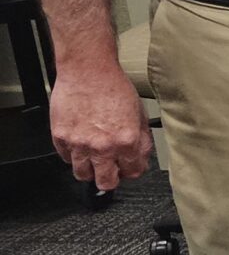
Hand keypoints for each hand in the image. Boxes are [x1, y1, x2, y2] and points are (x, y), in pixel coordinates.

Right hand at [49, 56, 151, 190]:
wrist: (87, 72)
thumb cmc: (113, 87)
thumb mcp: (140, 114)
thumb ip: (141, 139)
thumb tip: (140, 157)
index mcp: (126, 141)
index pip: (133, 172)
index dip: (132, 170)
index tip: (128, 167)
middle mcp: (102, 147)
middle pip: (106, 182)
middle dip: (111, 179)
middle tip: (111, 170)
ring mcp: (79, 144)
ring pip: (83, 175)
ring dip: (90, 169)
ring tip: (93, 158)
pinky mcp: (60, 138)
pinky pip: (66, 158)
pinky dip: (73, 155)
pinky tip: (80, 144)